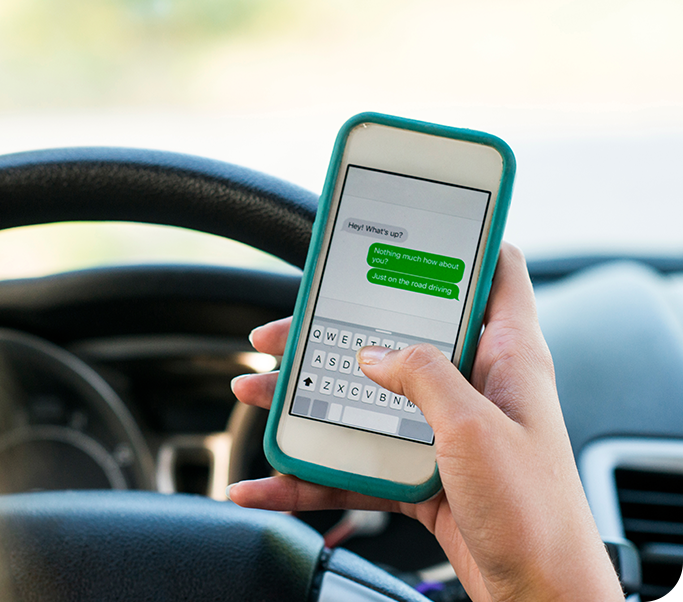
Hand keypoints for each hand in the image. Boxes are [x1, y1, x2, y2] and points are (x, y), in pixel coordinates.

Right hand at [230, 244, 622, 601]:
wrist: (541, 599)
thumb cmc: (536, 515)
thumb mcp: (475, 428)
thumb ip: (422, 376)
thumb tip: (372, 353)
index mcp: (504, 357)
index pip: (494, 274)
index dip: (458, 245)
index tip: (402, 231)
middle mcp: (472, 387)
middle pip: (394, 338)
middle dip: (332, 334)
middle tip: (280, 334)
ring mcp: (442, 431)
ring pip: (362, 399)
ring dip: (305, 400)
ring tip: (256, 393)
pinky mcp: (420, 474)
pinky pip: (354, 463)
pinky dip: (309, 474)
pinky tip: (268, 482)